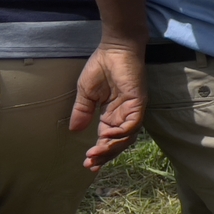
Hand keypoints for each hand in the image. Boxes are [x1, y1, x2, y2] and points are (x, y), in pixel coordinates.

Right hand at [70, 37, 145, 170]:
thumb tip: (74, 131)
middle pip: (118, 143)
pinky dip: (122, 133)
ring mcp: (133, 110)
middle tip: (91, 164)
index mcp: (112, 115)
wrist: (114, 49)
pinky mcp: (139, 102)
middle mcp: (124, 116)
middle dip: (105, 155)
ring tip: (95, 154)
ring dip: (111, 148)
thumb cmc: (101, 67)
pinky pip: (133, 123)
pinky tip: (107, 136)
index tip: (87, 164)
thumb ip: (82, 112)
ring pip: (127, 137)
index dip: (100, 152)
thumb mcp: (86, 93)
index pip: (108, 139)